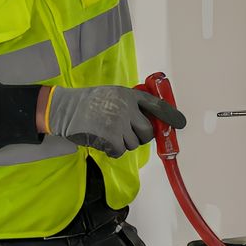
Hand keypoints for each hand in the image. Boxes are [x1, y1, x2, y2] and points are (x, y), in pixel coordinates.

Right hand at [43, 85, 186, 157]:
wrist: (65, 109)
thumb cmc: (88, 102)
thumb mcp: (112, 94)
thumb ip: (130, 105)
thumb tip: (149, 121)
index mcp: (129, 95)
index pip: (156, 105)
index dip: (170, 115)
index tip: (181, 123)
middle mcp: (127, 108)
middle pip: (148, 131)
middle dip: (140, 136)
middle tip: (128, 134)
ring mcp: (119, 123)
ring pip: (134, 143)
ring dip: (124, 143)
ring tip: (109, 133)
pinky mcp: (111, 138)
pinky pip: (121, 151)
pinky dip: (113, 150)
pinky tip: (103, 141)